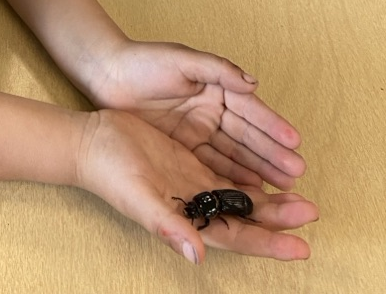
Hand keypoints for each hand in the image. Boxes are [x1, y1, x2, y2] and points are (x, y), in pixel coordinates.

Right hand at [76, 108, 317, 263]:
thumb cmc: (110, 173)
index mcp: (187, 218)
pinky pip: (222, 169)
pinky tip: (262, 170)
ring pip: (238, 193)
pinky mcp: (185, 157)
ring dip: (268, 196)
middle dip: (278, 216)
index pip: (237, 234)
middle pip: (244, 215)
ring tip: (298, 193)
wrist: (89, 143)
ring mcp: (191, 181)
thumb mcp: (139, 199)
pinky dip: (245, 173)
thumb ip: (168, 227)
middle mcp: (194, 202)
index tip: (301, 246)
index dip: (268, 242)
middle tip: (311, 209)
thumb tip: (198, 256)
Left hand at [81, 41, 304, 191]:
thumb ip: (218, 69)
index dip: (272, 125)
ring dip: (258, 170)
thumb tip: (254, 82)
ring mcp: (197, 130)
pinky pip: (211, 165)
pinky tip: (251, 191)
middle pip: (246, 136)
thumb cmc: (143, 61)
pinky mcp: (182, 147)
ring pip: (233, 154)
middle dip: (272, 154)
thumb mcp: (181, 59)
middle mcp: (212, 110)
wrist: (106, 74)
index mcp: (216, 86)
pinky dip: (232, 178)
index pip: (249, 109)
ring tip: (284, 187)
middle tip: (297, 173)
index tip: (295, 141)